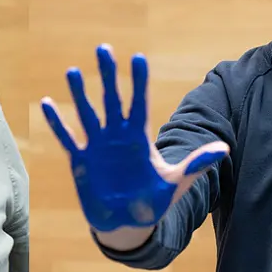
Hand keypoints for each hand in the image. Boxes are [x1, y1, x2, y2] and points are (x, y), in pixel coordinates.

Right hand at [39, 45, 226, 234]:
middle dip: (108, 75)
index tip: (138, 58)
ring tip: (74, 71)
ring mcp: (97, 147)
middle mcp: (116, 137)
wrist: (129, 223)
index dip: (138, 82)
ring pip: (87, 114)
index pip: (138, 103)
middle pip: (111, 100)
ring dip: (80, 93)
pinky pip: (66, 138)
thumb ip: (196, 164)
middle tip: (103, 48)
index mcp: (139, 138)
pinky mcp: (80, 161)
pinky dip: (57, 122)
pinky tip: (47, 103)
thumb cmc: (154, 202)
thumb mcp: (176, 183)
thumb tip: (224, 149)